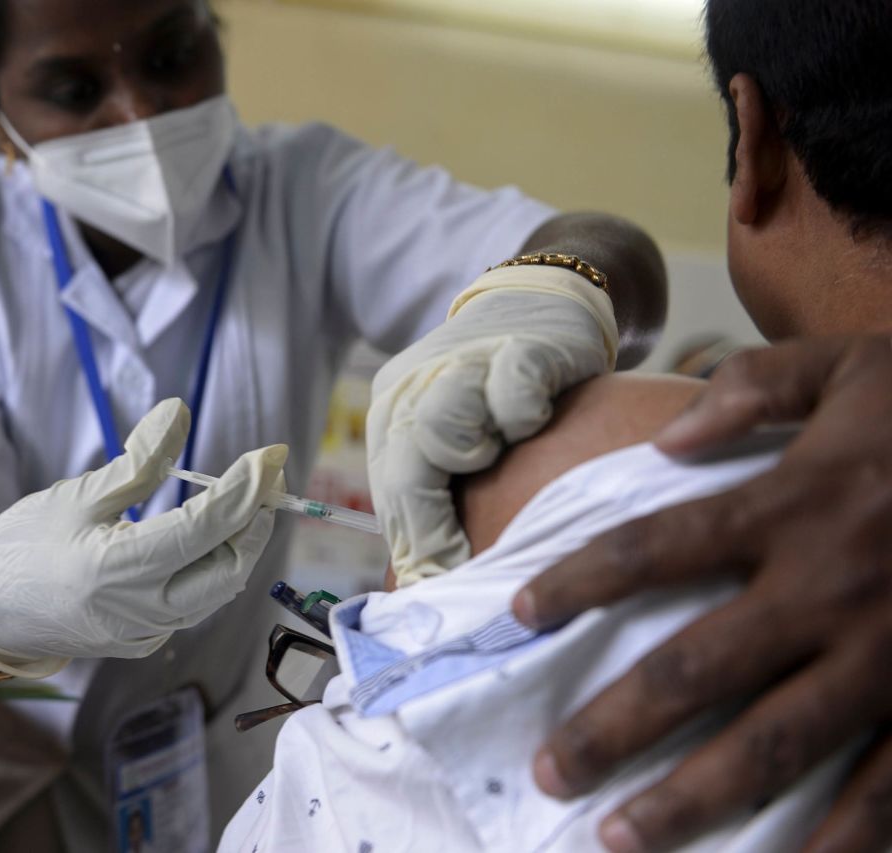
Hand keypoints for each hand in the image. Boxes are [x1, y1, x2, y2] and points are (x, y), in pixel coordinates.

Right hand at [0, 398, 286, 673]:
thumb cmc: (24, 544)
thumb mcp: (77, 494)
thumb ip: (138, 460)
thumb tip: (179, 412)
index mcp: (116, 570)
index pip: (205, 528)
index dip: (245, 488)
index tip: (270, 455)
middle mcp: (138, 612)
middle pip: (228, 570)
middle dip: (255, 522)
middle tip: (265, 479)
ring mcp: (144, 634)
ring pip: (217, 592)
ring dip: (238, 546)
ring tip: (245, 501)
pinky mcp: (144, 642)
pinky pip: (195, 604)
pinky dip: (211, 568)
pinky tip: (209, 537)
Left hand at [367, 265, 616, 585]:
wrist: (538, 302)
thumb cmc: (497, 394)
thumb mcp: (455, 443)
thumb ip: (439, 499)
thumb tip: (434, 584)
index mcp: (390, 419)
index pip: (391, 497)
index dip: (416, 550)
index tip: (440, 588)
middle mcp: (413, 391)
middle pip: (404, 471)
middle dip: (432, 528)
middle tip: (465, 565)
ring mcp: (461, 366)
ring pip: (441, 428)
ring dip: (471, 455)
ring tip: (498, 456)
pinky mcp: (518, 347)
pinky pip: (510, 393)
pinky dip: (522, 414)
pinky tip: (537, 420)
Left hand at [513, 336, 891, 852]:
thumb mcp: (851, 367)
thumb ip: (755, 386)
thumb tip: (666, 435)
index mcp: (795, 503)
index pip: (653, 548)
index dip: (577, 581)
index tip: (518, 613)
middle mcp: (829, 587)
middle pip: (693, 670)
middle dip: (611, 729)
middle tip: (548, 775)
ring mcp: (889, 655)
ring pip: (773, 745)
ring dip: (692, 801)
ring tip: (618, 840)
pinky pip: (889, 784)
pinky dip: (841, 837)